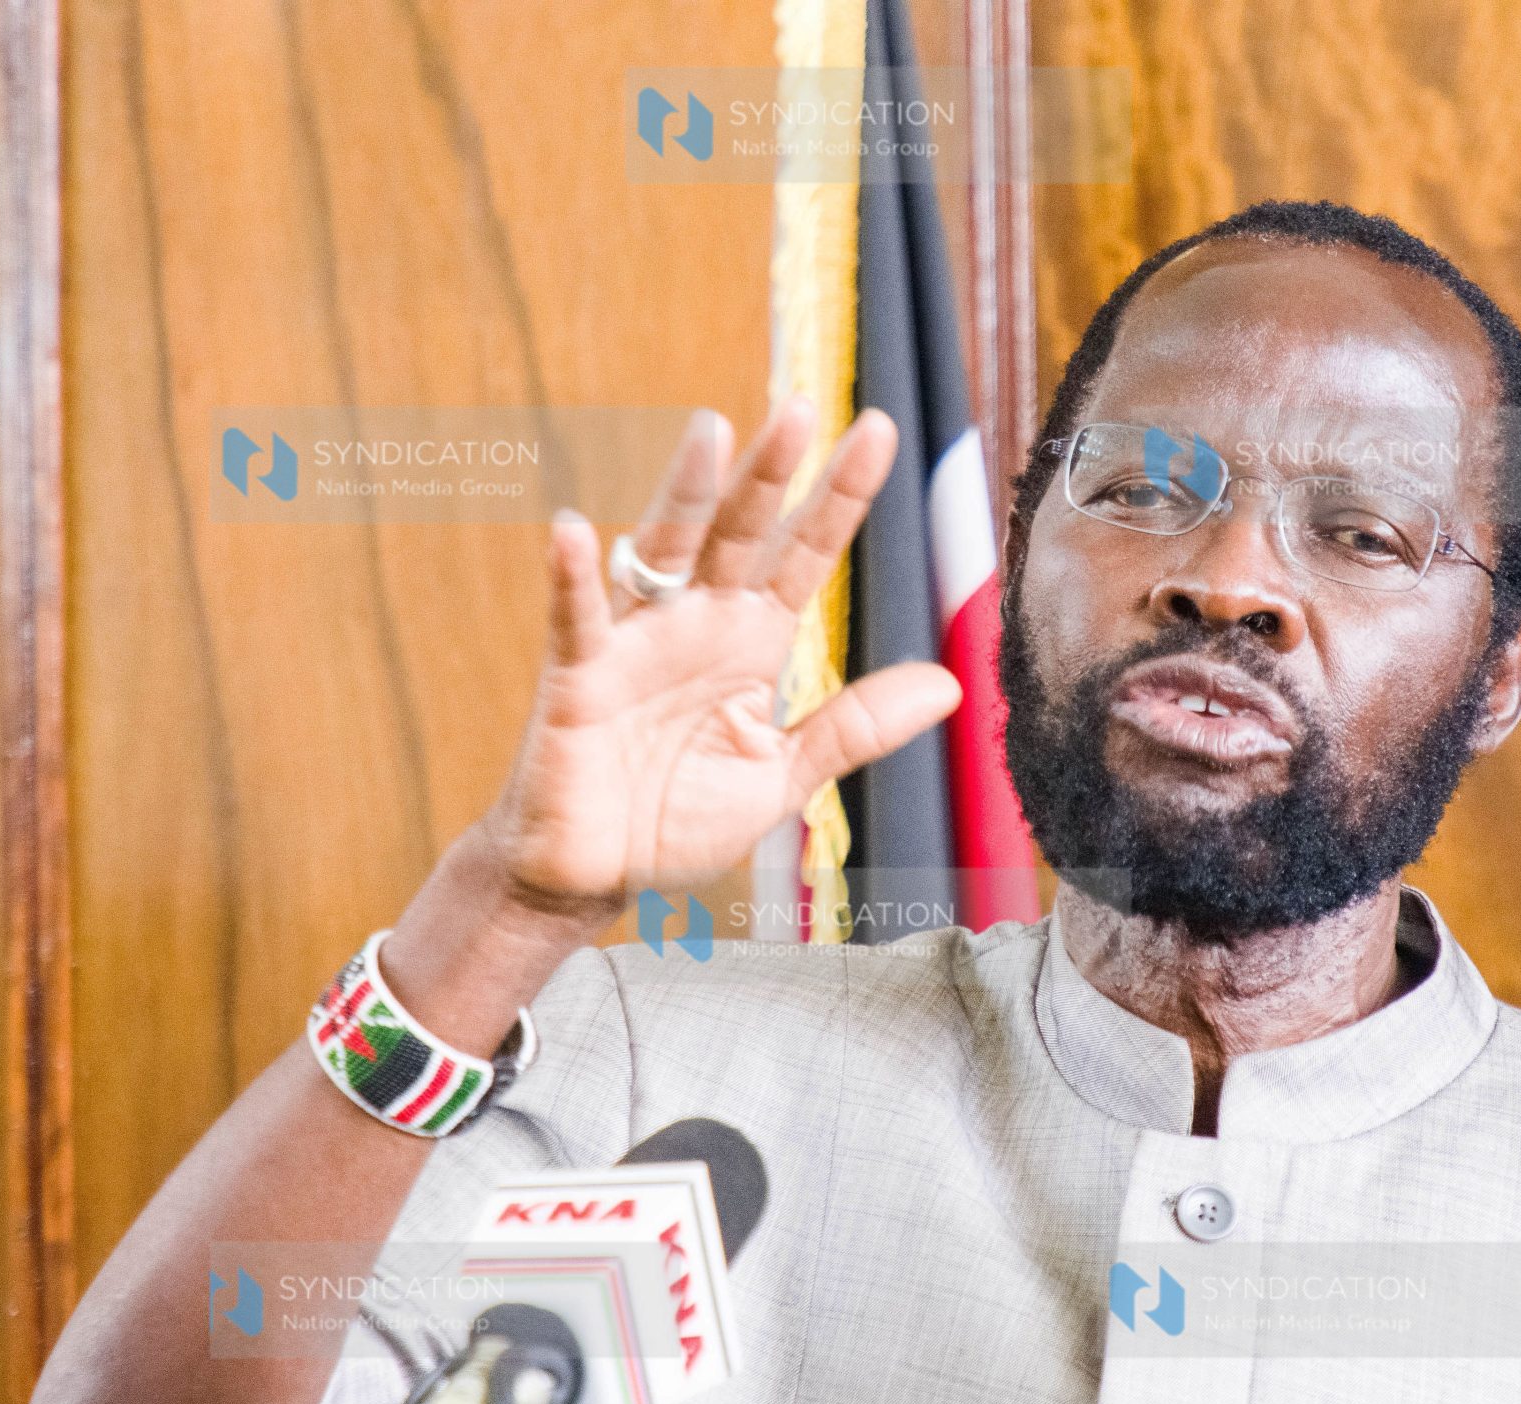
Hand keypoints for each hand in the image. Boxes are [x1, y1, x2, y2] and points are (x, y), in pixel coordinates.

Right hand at [481, 400, 959, 912]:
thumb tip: (948, 684)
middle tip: (805, 408)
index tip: (880, 431)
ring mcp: (634, 644)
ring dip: (685, 493)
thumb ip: (854, 727)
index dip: (839, 497)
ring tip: (712, 431)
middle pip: (740, 534)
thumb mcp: (783, 775)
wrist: (592, 877)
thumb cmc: (676, 819)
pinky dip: (573, 577)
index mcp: (750, 641)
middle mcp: (695, 625)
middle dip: (771, 473)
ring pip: (663, 553)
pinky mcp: (578, 681)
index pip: (803, 555)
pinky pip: (575, 620)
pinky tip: (574, 531)